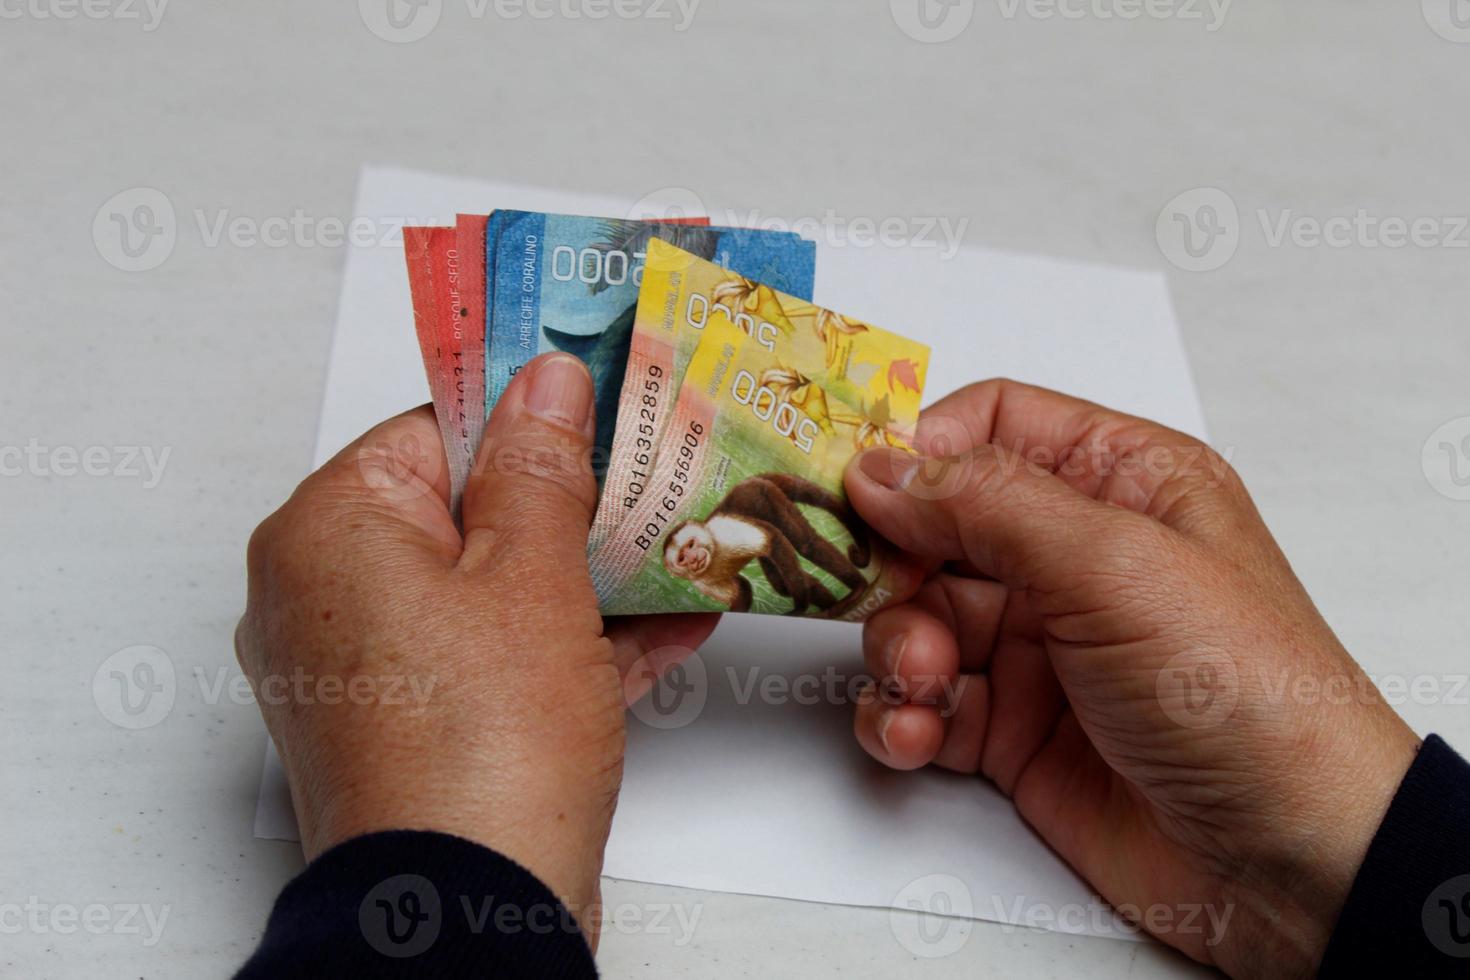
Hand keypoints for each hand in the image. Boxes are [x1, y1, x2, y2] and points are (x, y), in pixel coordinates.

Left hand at [236, 353, 717, 937]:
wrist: (465, 916)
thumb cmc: (479, 750)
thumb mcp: (531, 575)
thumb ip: (540, 466)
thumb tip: (546, 382)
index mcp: (328, 532)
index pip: (431, 430)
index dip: (526, 417)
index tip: (600, 405)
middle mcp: (326, 596)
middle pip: (465, 513)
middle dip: (572, 506)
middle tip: (654, 476)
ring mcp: (370, 672)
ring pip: (490, 592)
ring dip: (587, 578)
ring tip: (683, 549)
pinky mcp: (415, 729)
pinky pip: (497, 659)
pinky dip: (570, 643)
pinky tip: (668, 626)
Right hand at [844, 380, 1417, 977]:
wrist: (1291, 862)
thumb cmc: (1244, 692)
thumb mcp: (1116, 566)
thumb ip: (988, 503)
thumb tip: (880, 468)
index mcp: (1120, 484)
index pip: (990, 427)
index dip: (916, 450)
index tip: (854, 490)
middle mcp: (1073, 557)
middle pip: (934, 526)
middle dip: (894, 566)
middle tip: (872, 597)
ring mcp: (1040, 646)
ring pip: (914, 618)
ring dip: (896, 650)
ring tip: (922, 686)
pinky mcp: (1011, 729)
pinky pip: (921, 702)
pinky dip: (899, 716)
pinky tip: (915, 735)